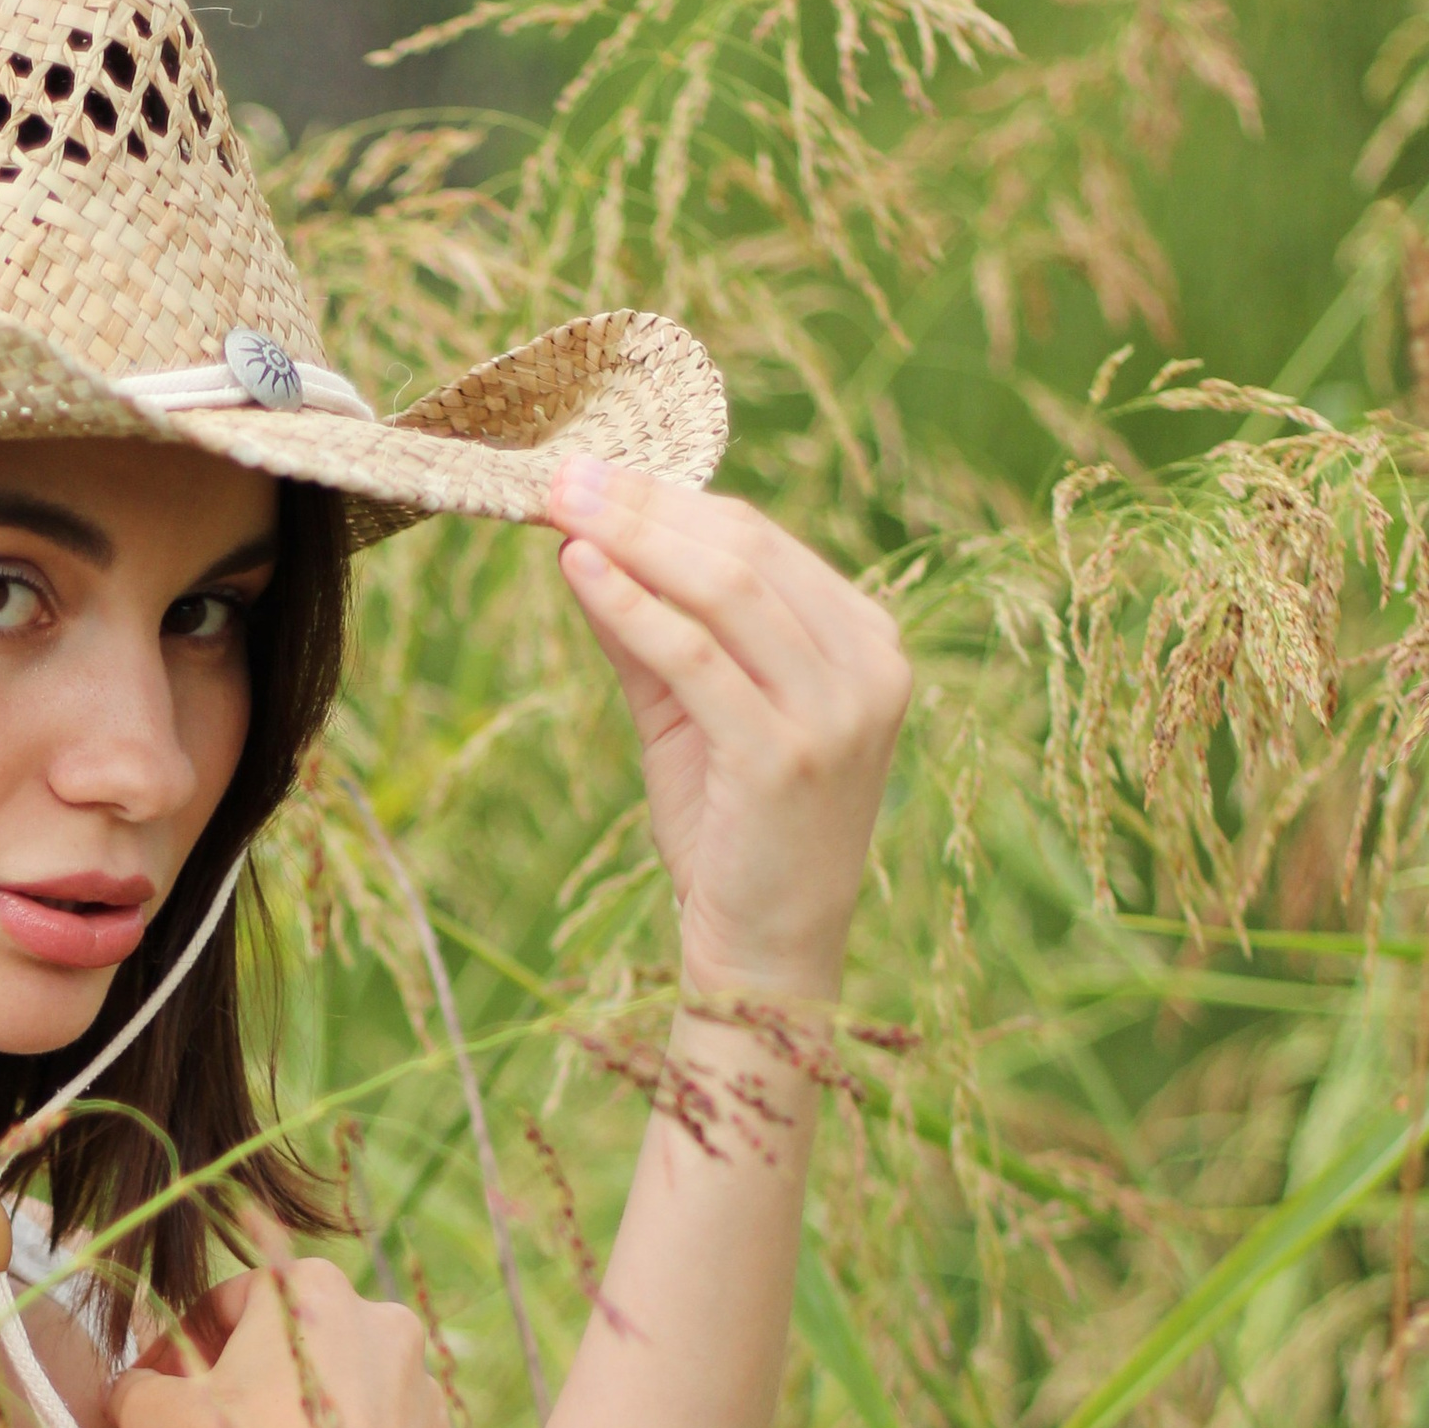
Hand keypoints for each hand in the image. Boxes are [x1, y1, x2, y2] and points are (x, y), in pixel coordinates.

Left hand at [547, 462, 908, 1006]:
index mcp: (862, 642)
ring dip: (634, 538)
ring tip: (560, 507)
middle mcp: (868, 665)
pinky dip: (633, 607)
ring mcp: (837, 711)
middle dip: (644, 505)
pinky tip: (580, 572)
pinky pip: (696, 658)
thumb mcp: (691, 715)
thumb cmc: (732, 832)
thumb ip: (649, 632)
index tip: (588, 474)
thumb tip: (581, 541)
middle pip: (745, 549)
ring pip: (727, 589)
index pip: (760, 542)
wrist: (767, 953)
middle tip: (561, 475)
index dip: (667, 500)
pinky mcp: (787, 756)